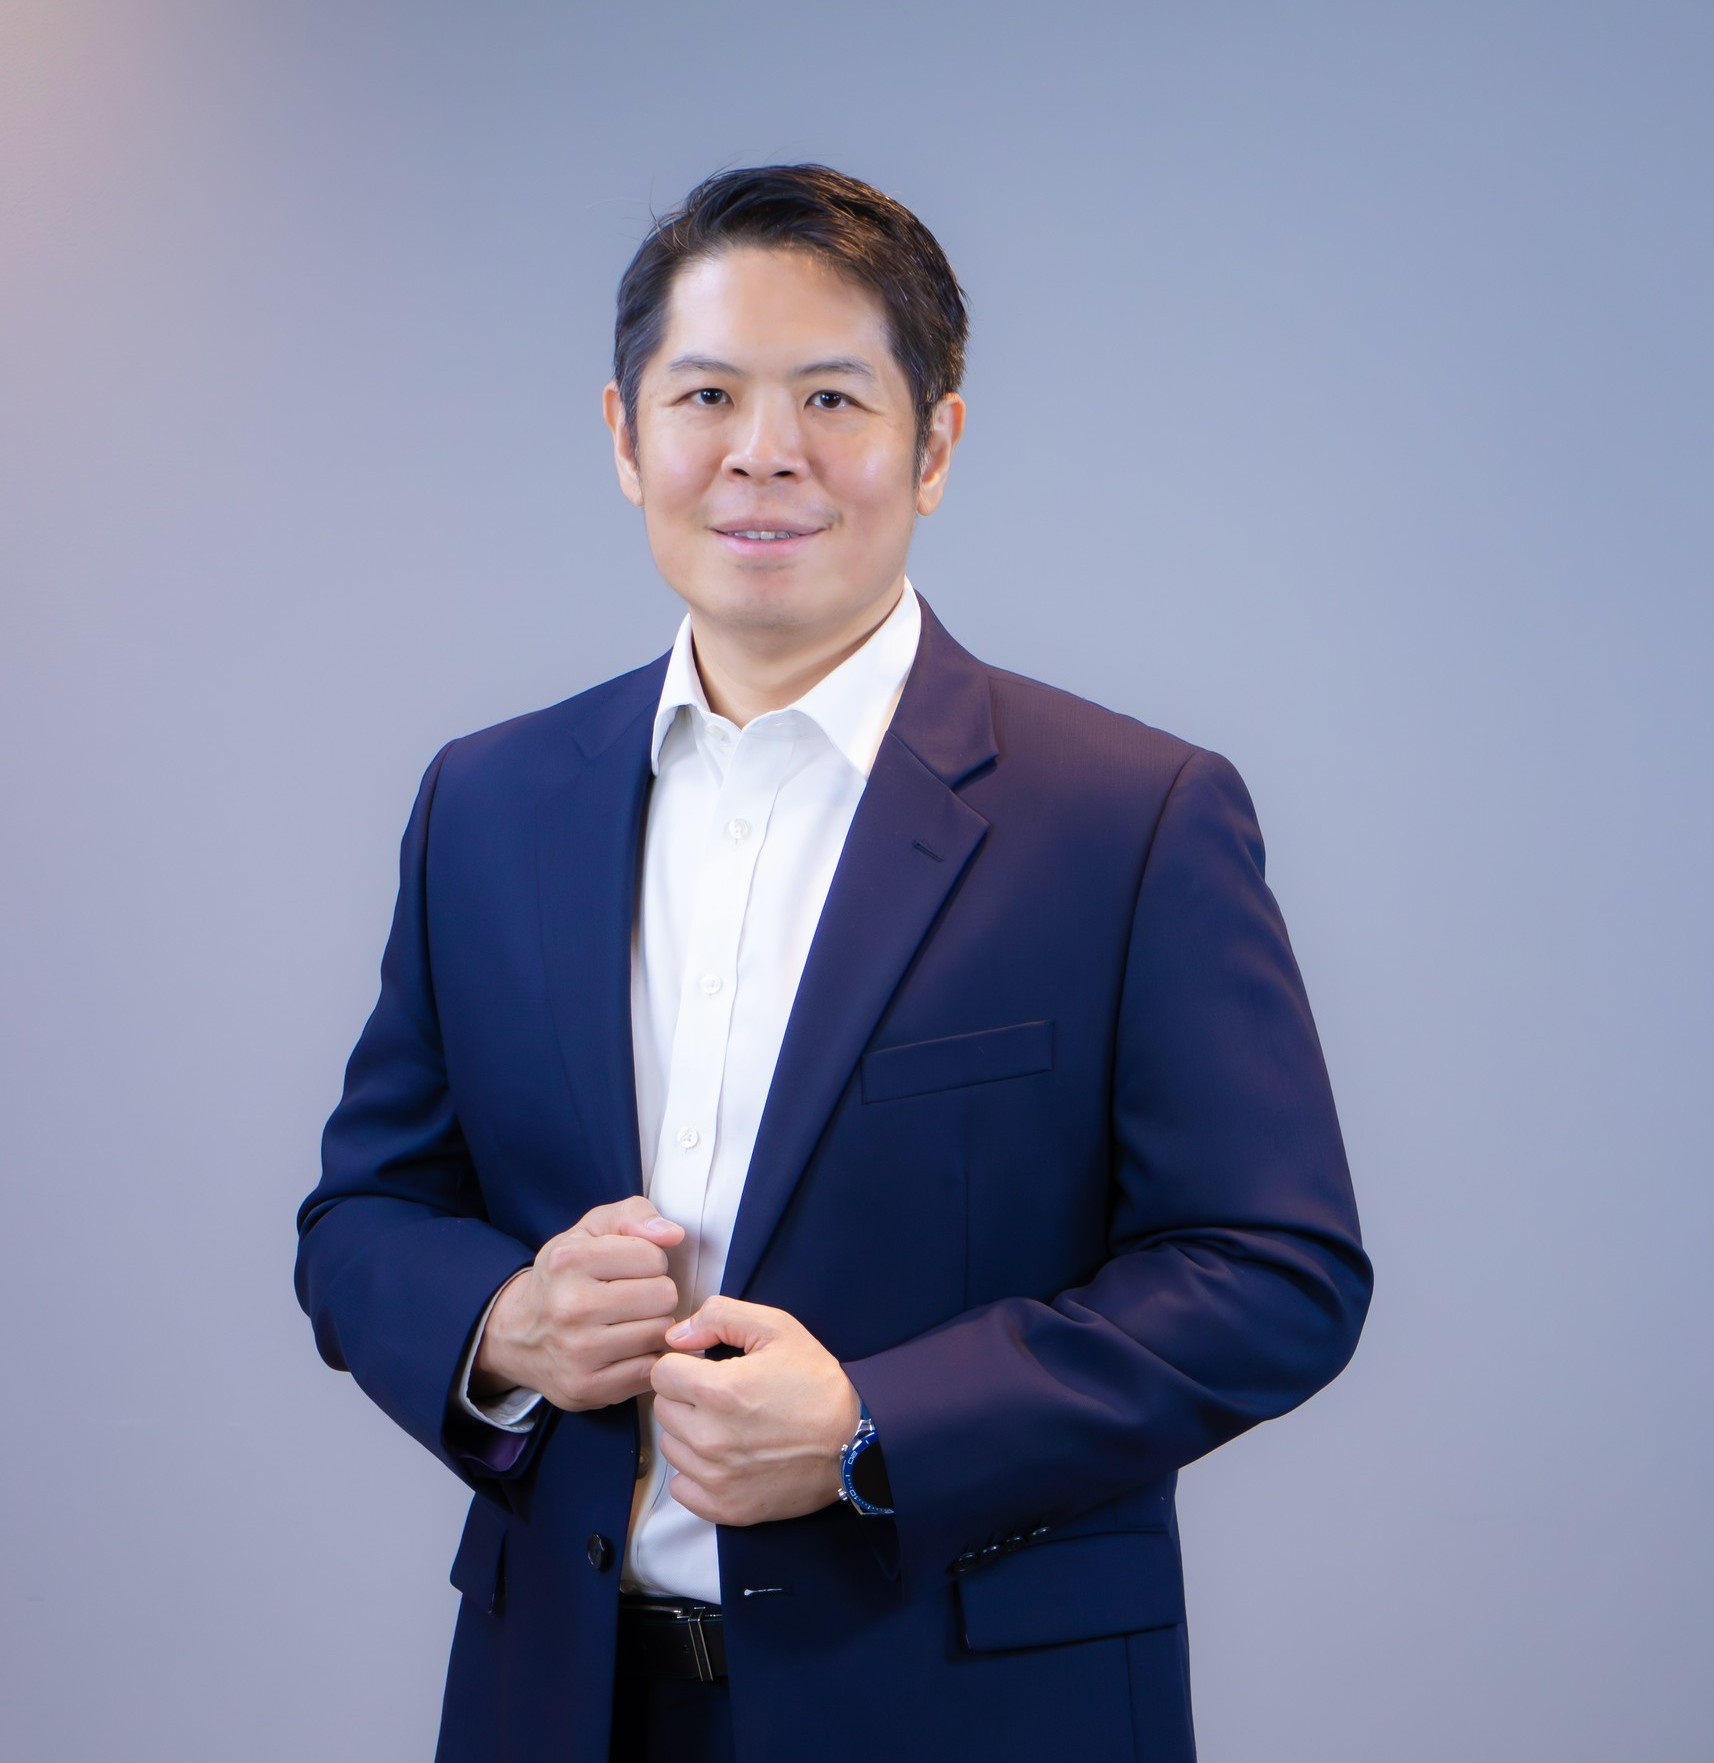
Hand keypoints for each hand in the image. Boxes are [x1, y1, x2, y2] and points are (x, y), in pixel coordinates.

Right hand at [472, 1196, 683, 1411]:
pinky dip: (646, 1358)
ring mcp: (576, 1352)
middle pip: (663, 1296)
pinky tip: (627, 1349)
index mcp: (569, 1260)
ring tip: (629, 1322)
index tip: (629, 1269)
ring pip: (660, 1333)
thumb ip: (634, 1214)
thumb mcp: (590, 1230)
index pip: (653, 1257)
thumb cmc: (566, 1276)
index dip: (649, 1261)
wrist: (518, 1335)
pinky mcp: (586, 1388)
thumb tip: (673, 1234)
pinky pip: (649, 1371)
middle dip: (655, 1294)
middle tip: (632, 1298)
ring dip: (653, 1326)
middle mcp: (569, 1307)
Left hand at [650, 1297, 860, 1525]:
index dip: (685, 1364)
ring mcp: (716, 1478)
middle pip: (664, 1409)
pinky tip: (725, 1458)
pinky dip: (696, 1473)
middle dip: (687, 1396)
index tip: (707, 1368)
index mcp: (720, 1391)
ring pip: (671, 1447)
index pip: (662, 1373)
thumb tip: (676, 1335)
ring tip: (729, 1426)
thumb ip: (719, 1316)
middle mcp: (711, 1439)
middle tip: (723, 1396)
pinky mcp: (725, 1508)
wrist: (856, 1441)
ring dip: (691, 1433)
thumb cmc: (817, 1382)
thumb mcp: (777, 1329)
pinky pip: (681, 1487)